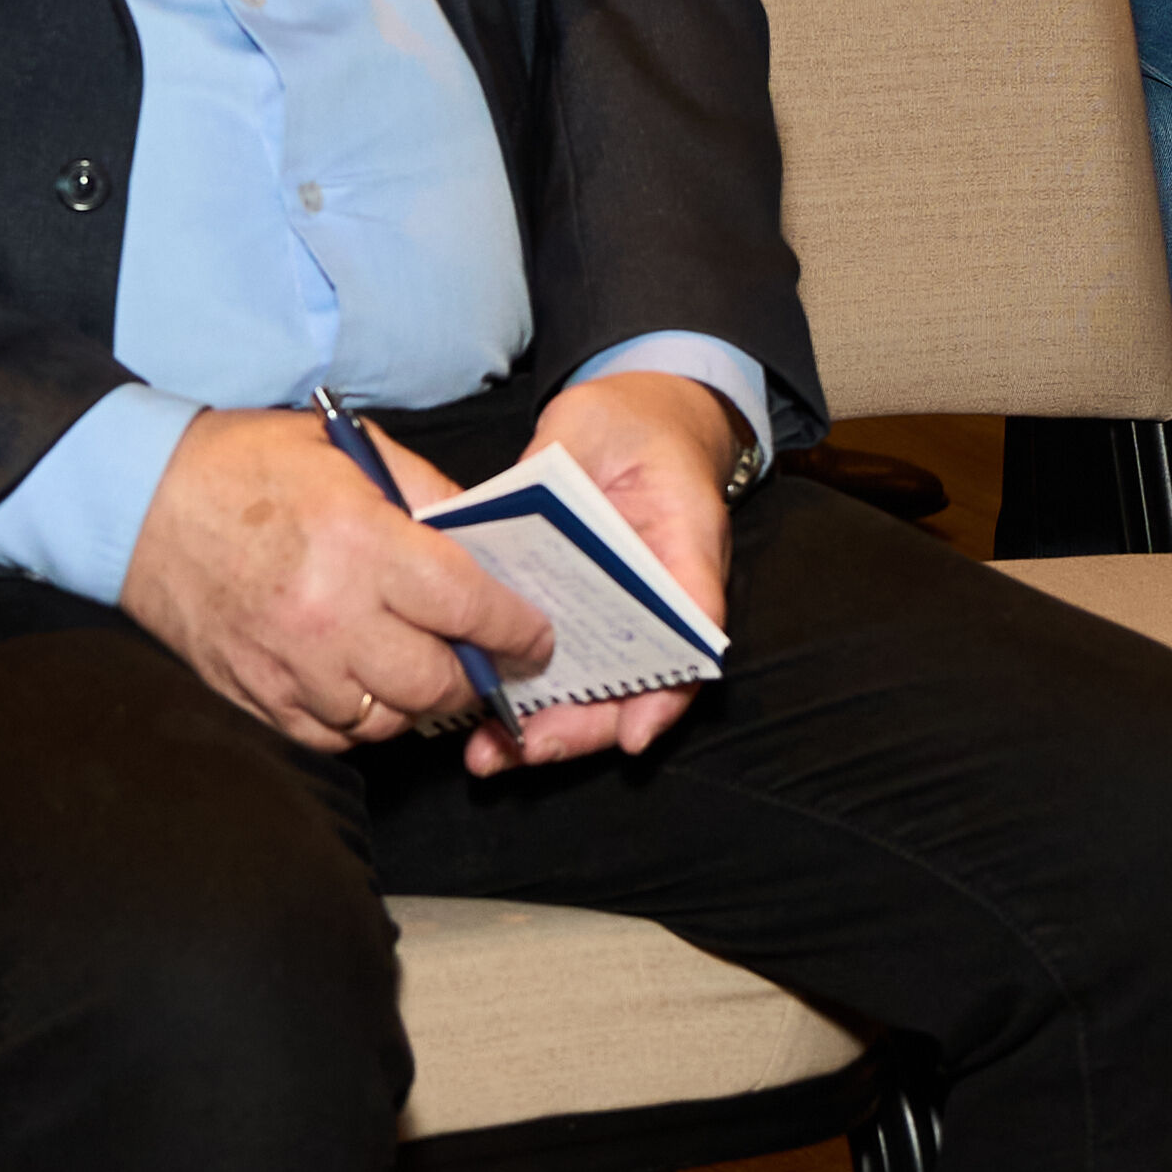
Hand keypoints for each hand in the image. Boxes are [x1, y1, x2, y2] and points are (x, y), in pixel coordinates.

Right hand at [121, 406, 551, 754]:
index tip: (533, 638)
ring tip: (412, 667)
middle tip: (475, 656)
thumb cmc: (243, 466)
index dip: (518, 630)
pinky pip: (331, 737)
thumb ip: (424, 494)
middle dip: (470, 673)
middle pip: (436, 682)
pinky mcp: (254, 694)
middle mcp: (330, 614)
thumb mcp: (347, 450)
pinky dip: (356, 721)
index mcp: (363, 543)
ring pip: (387, 721)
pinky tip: (358, 685)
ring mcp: (289, 663)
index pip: (471, 609)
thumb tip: (481, 543)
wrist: (138, 500)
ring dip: (411, 700)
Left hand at [459, 369, 737, 777]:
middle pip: (640, 682)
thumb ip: (558, 461)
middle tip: (526, 750)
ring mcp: (624, 610)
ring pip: (600, 688)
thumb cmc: (631, 421)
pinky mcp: (585, 613)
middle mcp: (663, 594)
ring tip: (490, 753)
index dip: (665, 690)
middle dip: (586, 727)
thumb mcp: (595, 423)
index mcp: (685, 547)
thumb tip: (503, 501)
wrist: (648, 418)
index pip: (692, 627)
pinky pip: (565, 665)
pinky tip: (479, 719)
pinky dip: (530, 696)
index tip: (634, 734)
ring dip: (551, 727)